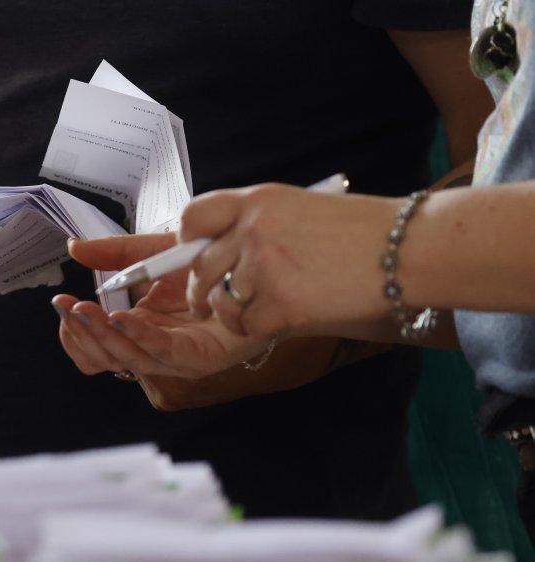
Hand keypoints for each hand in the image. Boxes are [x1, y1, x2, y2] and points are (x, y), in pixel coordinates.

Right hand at [55, 234, 272, 383]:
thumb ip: (114, 252)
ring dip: (103, 336)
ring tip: (87, 313)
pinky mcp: (201, 358)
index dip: (74, 329)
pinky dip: (139, 337)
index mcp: (137, 324)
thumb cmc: (212, 259)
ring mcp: (175, 355)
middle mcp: (153, 344)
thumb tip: (73, 248)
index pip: (95, 342)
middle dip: (82, 334)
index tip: (62, 303)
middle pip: (105, 356)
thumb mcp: (154, 249)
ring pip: (129, 359)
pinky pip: (163, 353)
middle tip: (69, 308)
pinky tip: (121, 318)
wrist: (257, 260)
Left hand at [179, 184, 399, 336]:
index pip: (193, 218)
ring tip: (261, 307)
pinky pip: (245, 326)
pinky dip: (259, 328)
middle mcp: (252, 230)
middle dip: (200, 291)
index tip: (193, 255)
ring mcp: (264, 267)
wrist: (408, 249)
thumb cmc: (359, 231)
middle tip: (209, 302)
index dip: (187, 242)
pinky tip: (284, 316)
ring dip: (232, 313)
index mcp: (256, 201)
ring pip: (219, 302)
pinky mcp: (280, 303)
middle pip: (198, 269)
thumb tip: (210, 249)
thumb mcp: (297, 208)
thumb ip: (252, 222)